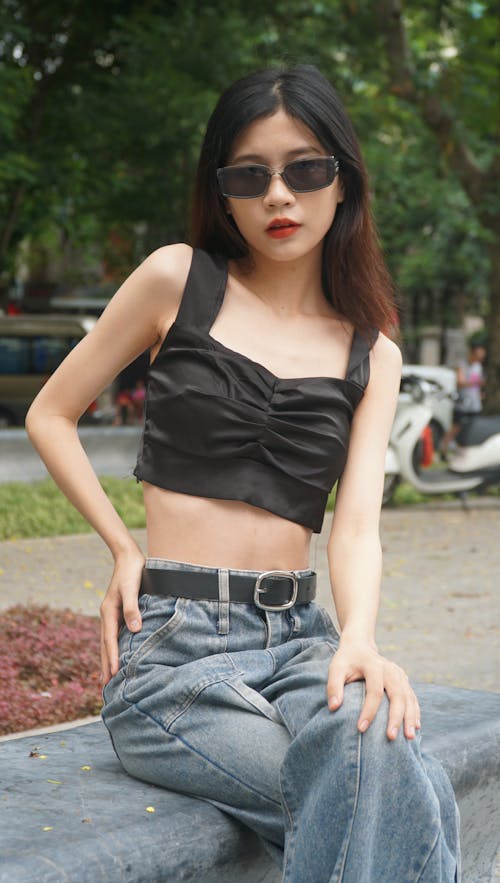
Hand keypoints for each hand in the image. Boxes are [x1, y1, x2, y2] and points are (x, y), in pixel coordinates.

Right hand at [100, 548, 144, 684]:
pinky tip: (118, 654)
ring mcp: (112, 614)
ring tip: (107, 676)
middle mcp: (108, 615)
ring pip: (108, 641)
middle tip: (105, 686)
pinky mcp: (119, 611)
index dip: (112, 658)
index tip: (112, 675)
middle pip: (105, 644)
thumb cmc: (131, 571)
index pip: (110, 640)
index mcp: (109, 611)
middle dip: (105, 664)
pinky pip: (114, 634)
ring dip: (108, 658)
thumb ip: (132, 608)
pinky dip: (114, 647)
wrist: (128, 556)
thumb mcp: (131, 588)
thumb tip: (134, 629)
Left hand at [326, 636, 420, 740]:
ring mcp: (399, 674)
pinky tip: (415, 727)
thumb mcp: (336, 668)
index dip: (368, 710)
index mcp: (373, 665)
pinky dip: (415, 712)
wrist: (360, 646)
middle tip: (391, 737)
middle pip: (397, 694)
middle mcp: (390, 669)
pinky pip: (412, 697)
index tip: (360, 728)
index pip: (374, 690)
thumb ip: (334, 686)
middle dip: (395, 717)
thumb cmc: (346, 661)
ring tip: (409, 737)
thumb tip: (334, 707)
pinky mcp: (404, 680)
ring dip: (410, 717)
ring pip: (408, 697)